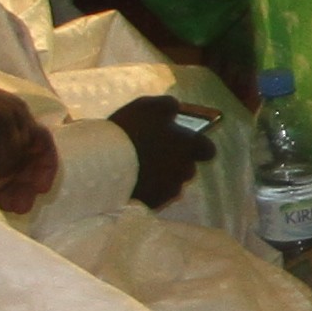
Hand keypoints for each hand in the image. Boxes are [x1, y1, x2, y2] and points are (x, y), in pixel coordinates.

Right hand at [108, 94, 211, 209]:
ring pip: (172, 183)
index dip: (196, 146)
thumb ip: (167, 106)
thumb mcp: (147, 107)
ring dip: (162, 177)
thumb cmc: (130, 132)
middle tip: (153, 155)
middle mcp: (185, 170)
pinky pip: (155, 197)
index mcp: (189, 146)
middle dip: (176, 162)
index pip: (207, 150)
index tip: (182, 142)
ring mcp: (170, 190)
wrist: (104, 166)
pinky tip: (132, 182)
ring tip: (139, 169)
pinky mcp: (153, 204)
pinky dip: (148, 190)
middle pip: (188, 168)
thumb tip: (176, 108)